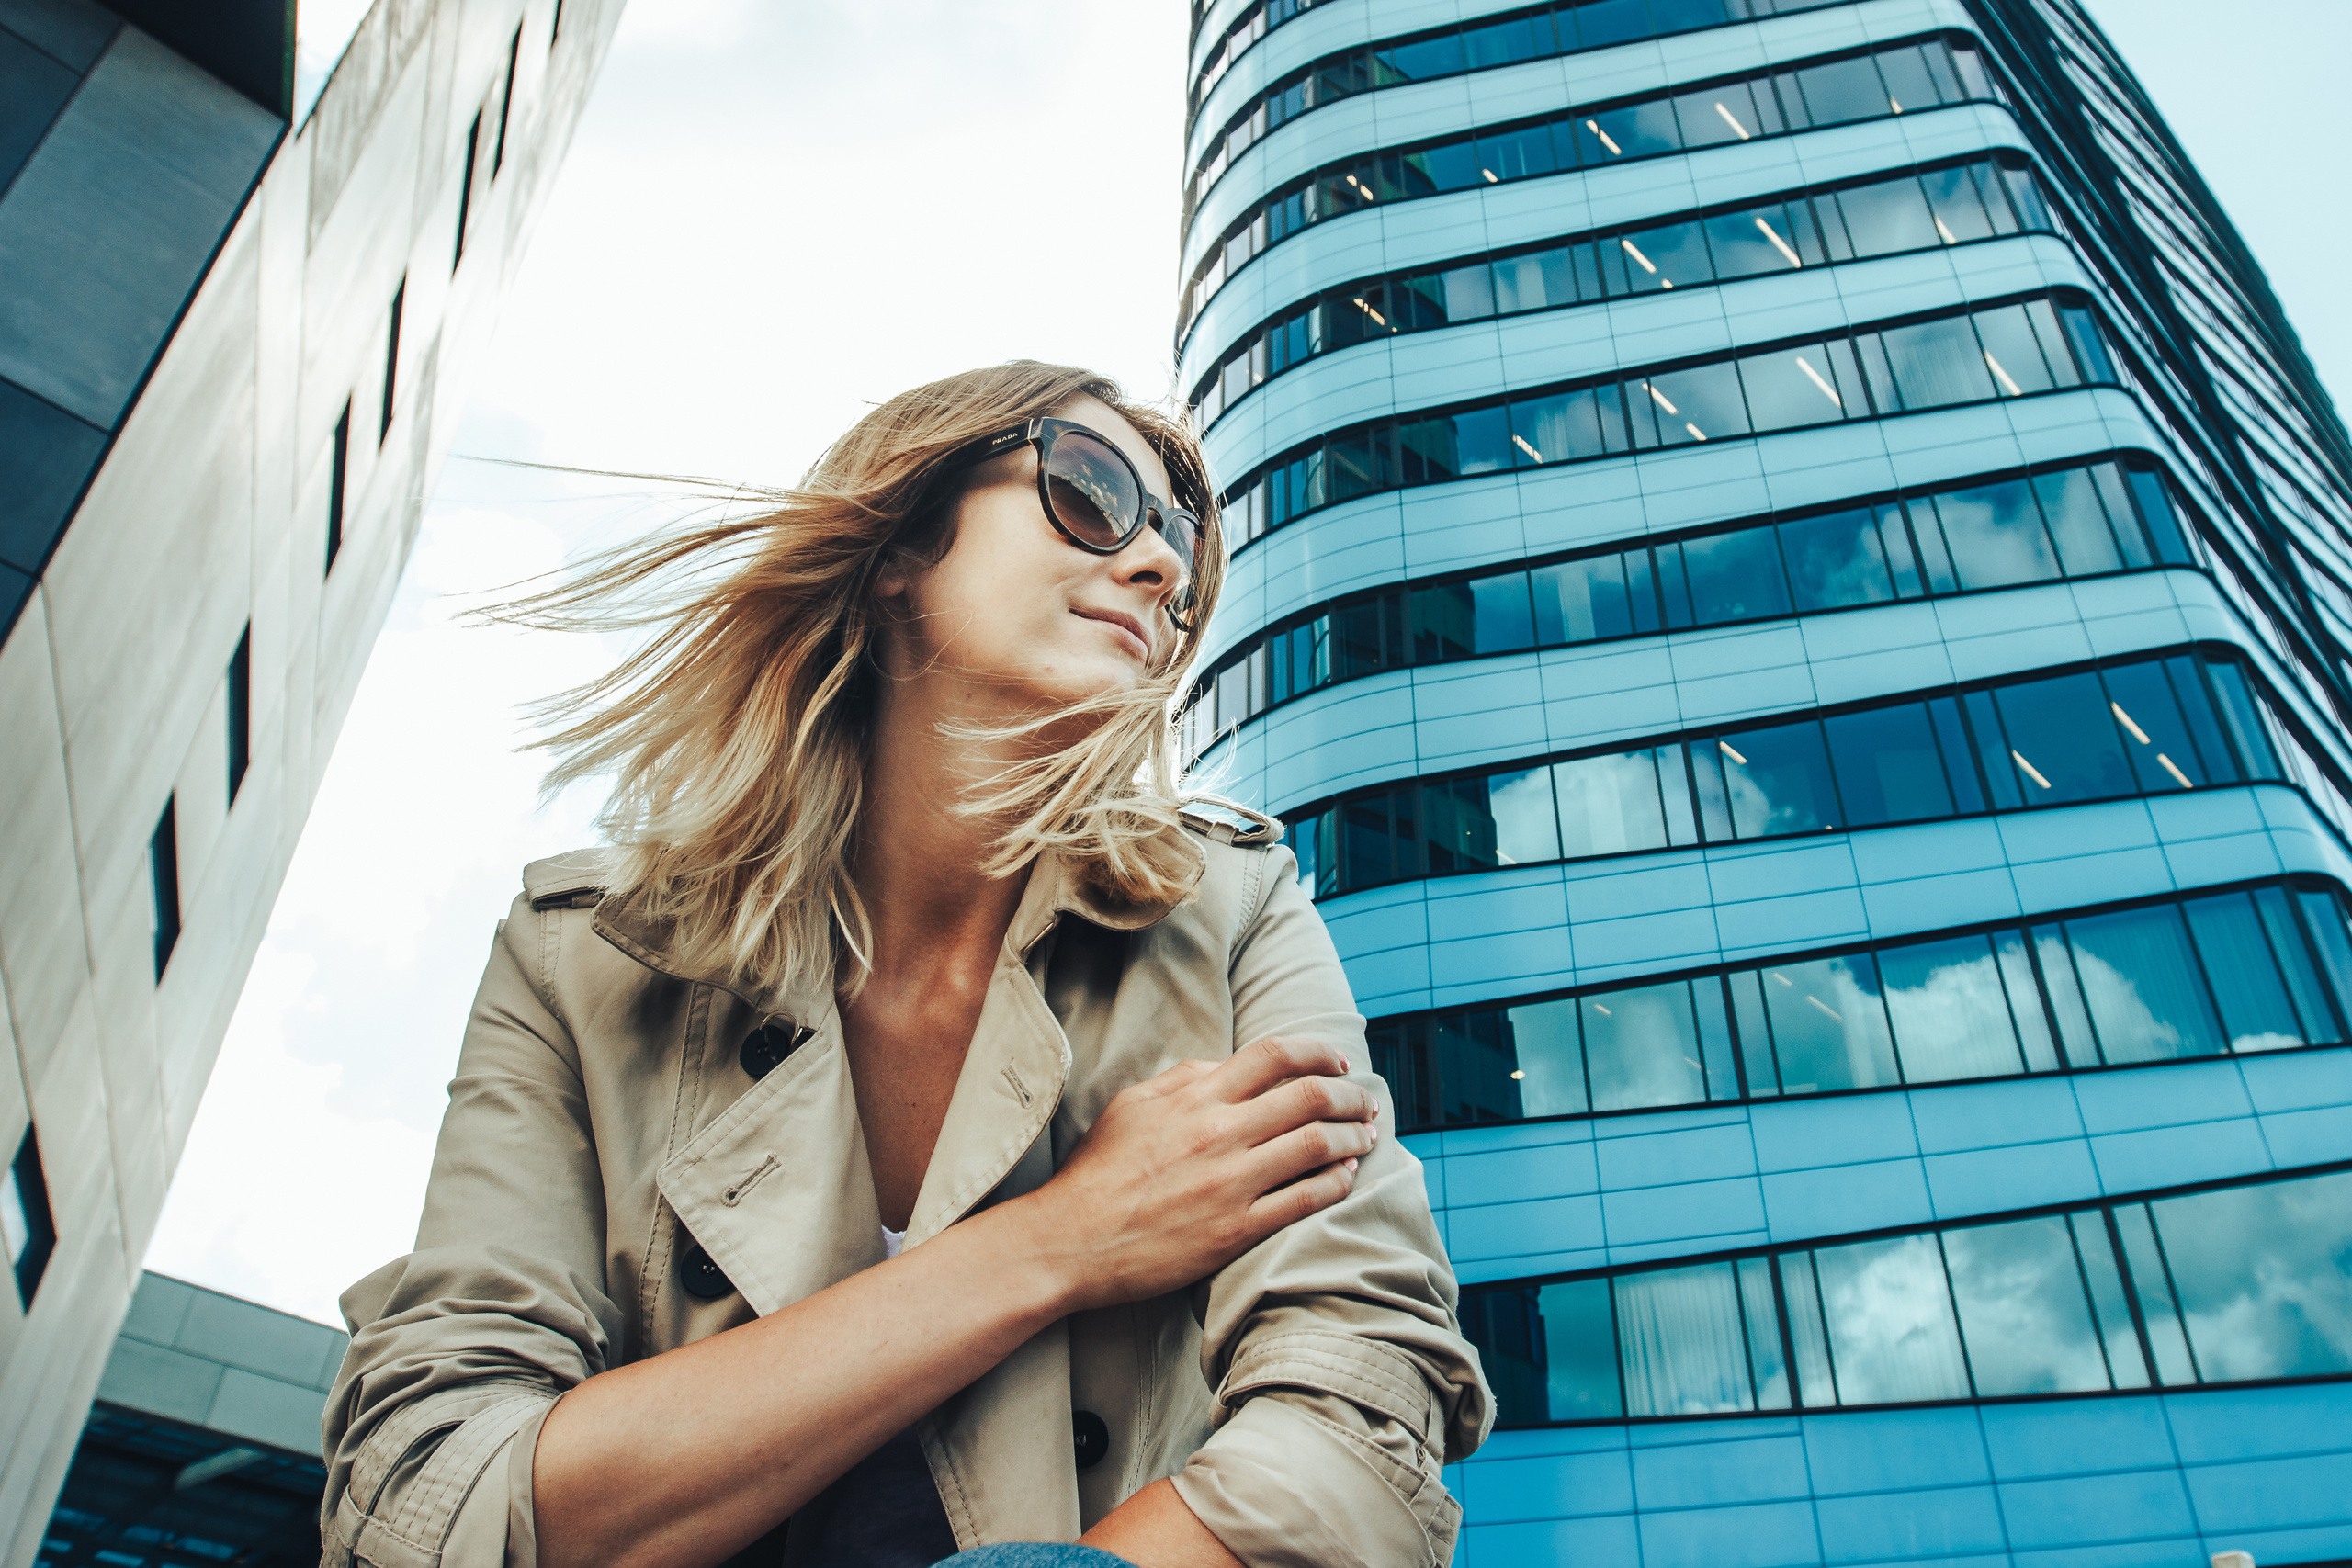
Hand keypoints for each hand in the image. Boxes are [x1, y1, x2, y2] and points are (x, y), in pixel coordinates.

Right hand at [1007, 1035, 1379, 1315]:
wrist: (1069, 1241)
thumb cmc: (1097, 1173)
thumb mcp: (1131, 1106)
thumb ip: (1182, 1079)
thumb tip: (1225, 1065)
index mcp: (1195, 1098)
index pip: (1274, 1055)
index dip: (1318, 1051)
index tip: (1339, 1061)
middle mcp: (1219, 1133)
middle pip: (1310, 1097)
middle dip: (1350, 1096)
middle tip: (1366, 1103)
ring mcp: (1231, 1183)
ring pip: (1317, 1146)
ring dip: (1353, 1138)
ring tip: (1366, 1137)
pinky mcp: (1236, 1230)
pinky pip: (1305, 1200)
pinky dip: (1336, 1183)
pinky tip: (1346, 1177)